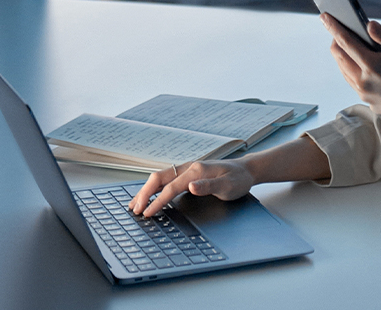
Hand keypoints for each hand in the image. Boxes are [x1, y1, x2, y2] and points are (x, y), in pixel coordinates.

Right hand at [128, 160, 254, 217]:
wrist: (246, 170)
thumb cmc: (238, 179)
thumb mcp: (229, 185)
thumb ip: (209, 186)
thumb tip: (191, 187)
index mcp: (196, 170)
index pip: (171, 187)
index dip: (157, 201)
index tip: (147, 213)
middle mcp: (189, 167)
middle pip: (159, 179)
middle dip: (144, 194)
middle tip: (135, 210)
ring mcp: (187, 169)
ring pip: (160, 178)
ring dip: (146, 190)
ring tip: (134, 204)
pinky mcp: (188, 174)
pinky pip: (166, 179)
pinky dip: (154, 188)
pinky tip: (149, 195)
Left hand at [322, 13, 380, 144]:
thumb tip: (368, 24)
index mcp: (373, 66)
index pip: (345, 42)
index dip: (333, 27)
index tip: (324, 16)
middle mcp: (364, 82)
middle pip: (340, 57)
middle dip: (336, 41)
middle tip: (337, 29)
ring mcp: (365, 95)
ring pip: (344, 71)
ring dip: (342, 56)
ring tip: (345, 44)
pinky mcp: (369, 103)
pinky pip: (353, 83)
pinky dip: (351, 70)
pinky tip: (357, 64)